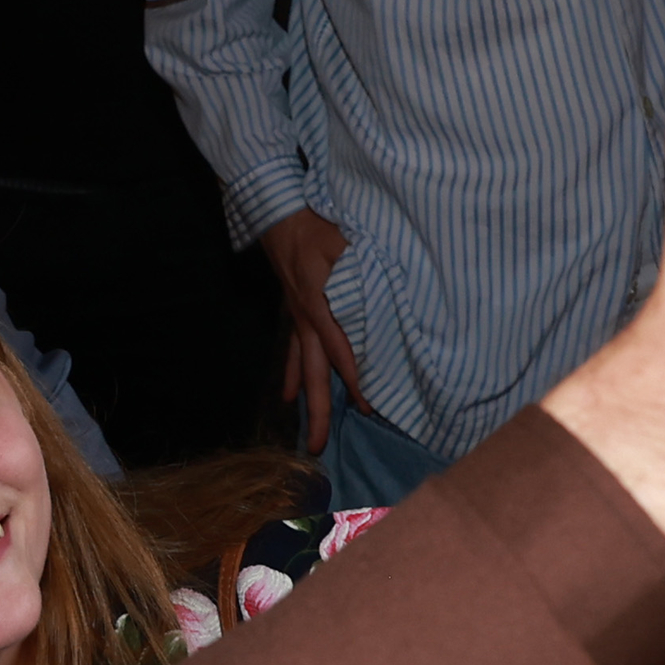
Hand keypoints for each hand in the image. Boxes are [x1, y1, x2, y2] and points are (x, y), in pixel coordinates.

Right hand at [256, 208, 360, 455]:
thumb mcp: (346, 242)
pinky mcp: (295, 316)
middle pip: (314, 376)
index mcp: (321, 306)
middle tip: (317, 448)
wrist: (279, 216)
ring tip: (306, 435)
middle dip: (317, 412)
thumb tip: (385, 294)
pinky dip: (293, 377)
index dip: (354, 380)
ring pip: (303, 371)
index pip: (341, 351)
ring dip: (306, 403)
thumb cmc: (318, 227)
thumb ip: (362, 269)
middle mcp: (307, 322)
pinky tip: (288, 397)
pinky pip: (293, 354)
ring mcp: (298, 321)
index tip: (367, 407)